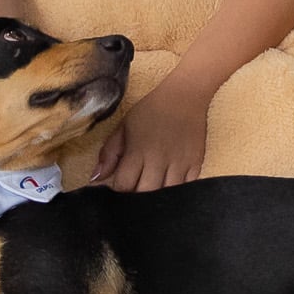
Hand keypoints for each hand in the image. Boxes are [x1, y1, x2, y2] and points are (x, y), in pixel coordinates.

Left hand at [93, 74, 211, 190]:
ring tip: (152, 187)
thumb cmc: (151, 111)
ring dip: (157, 196)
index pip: (124, 184)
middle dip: (136, 197)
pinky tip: (170, 183)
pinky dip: (177, 190)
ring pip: (166, 195)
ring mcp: (180, 163)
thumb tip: (96, 179)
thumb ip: (109, 153)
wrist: (185, 96)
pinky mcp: (196, 164)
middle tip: (135, 189)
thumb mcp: (124, 126)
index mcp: (138, 150)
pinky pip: (186, 188)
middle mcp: (159, 160)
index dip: (118, 190)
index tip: (119, 185)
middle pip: (145, 194)